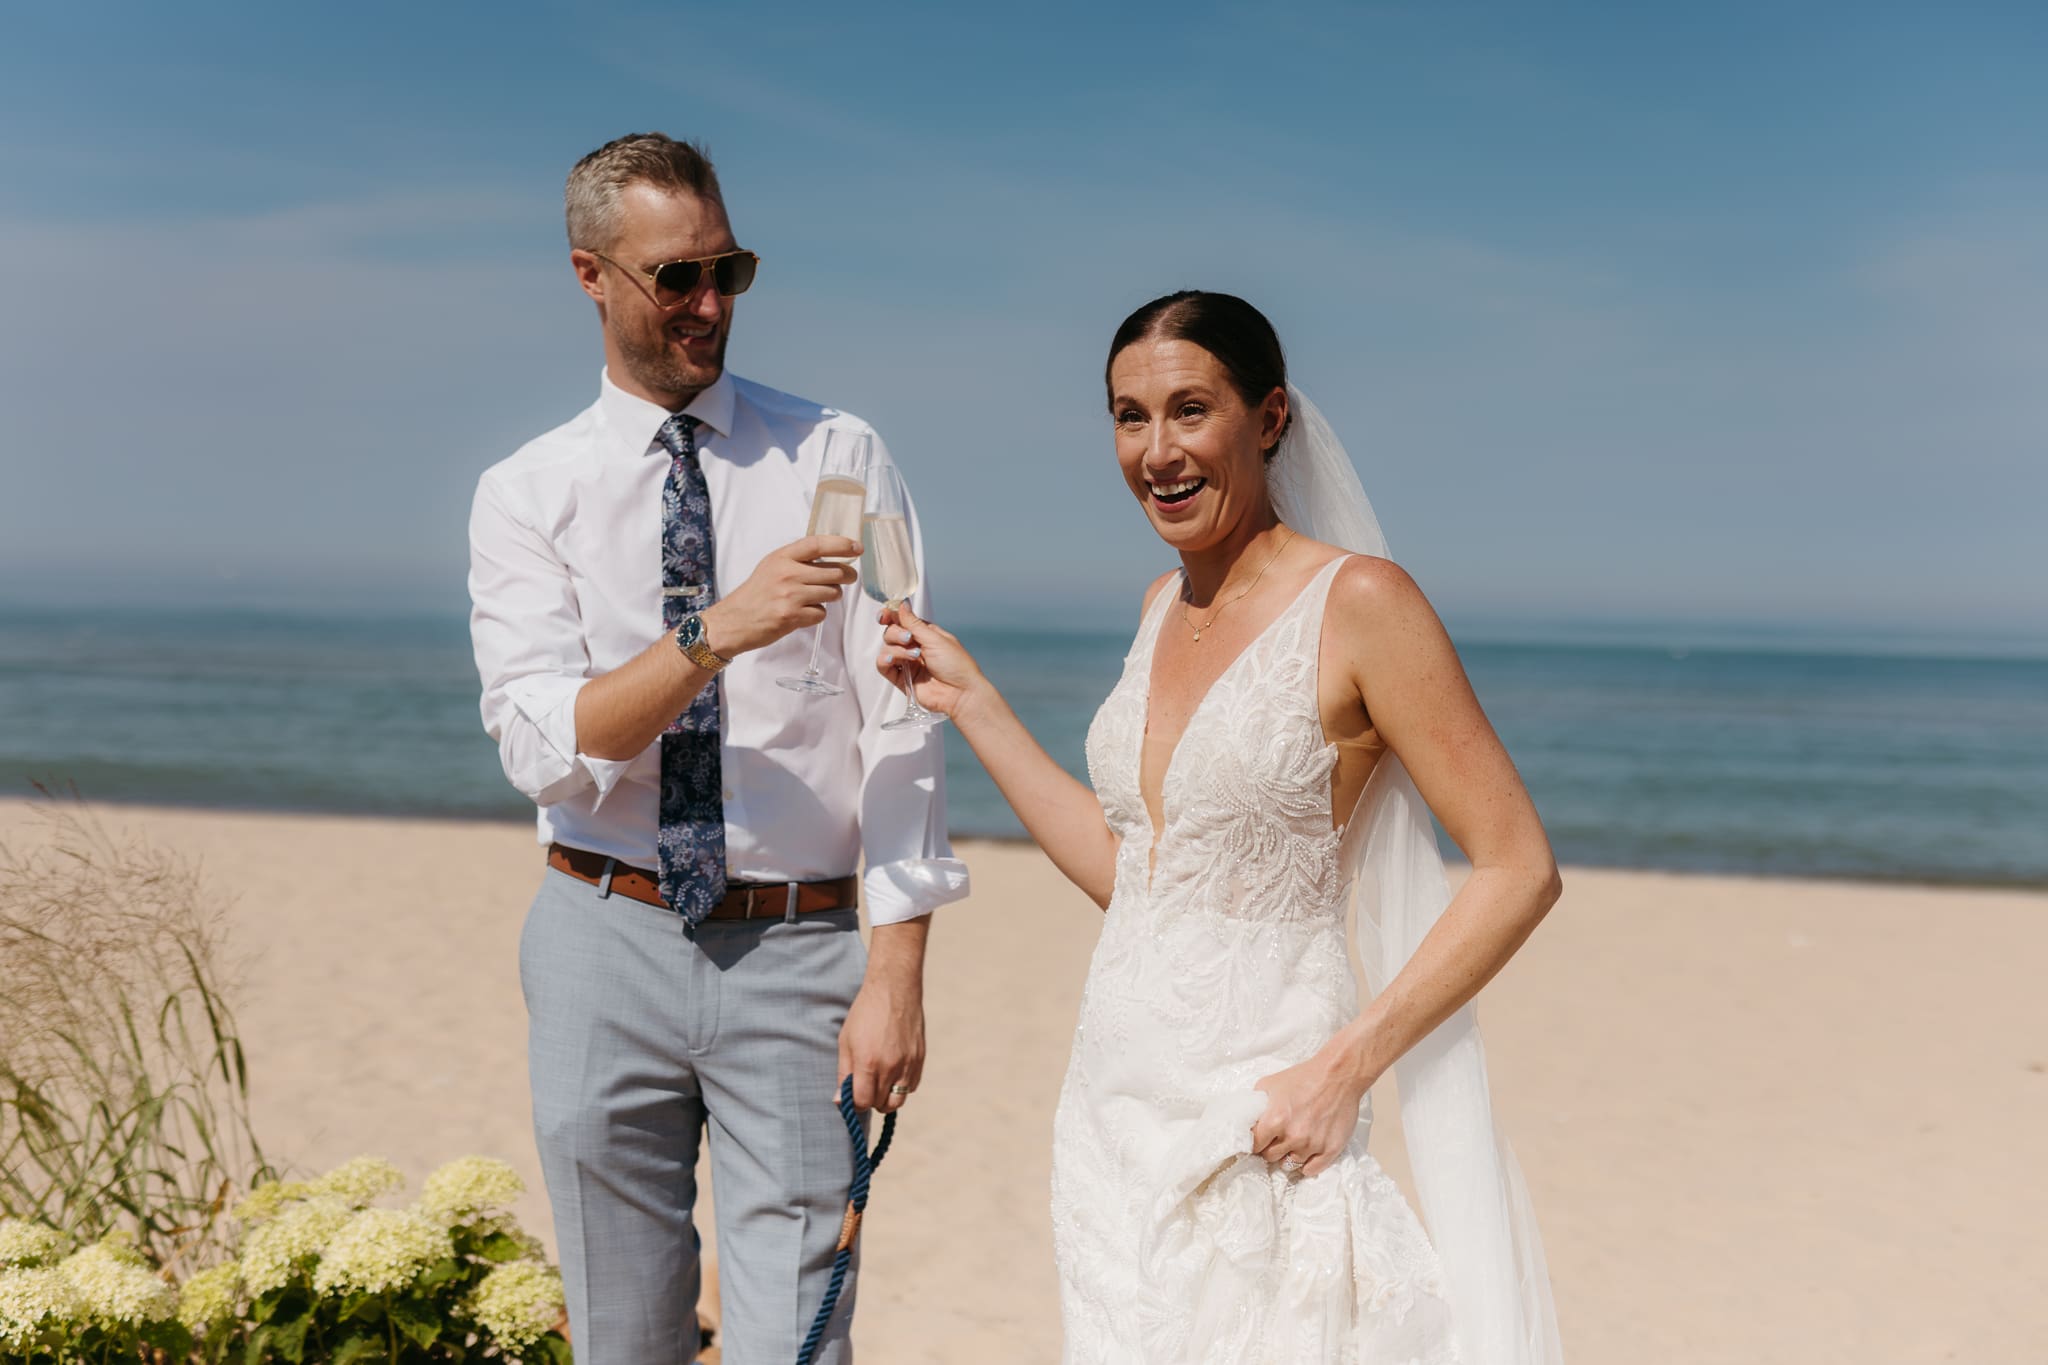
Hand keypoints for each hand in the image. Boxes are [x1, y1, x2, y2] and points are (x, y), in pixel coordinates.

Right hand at [701, 535, 859, 656]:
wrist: (734, 621)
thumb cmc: (756, 594)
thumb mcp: (772, 566)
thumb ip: (797, 559)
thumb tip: (832, 554)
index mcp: (782, 557)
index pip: (818, 544)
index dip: (841, 544)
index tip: (857, 547)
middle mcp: (787, 573)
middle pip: (834, 572)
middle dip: (847, 576)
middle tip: (848, 578)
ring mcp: (790, 596)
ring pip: (832, 593)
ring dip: (831, 596)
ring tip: (816, 597)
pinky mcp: (792, 616)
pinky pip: (821, 613)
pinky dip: (817, 614)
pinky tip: (803, 613)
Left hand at [837, 972, 924, 1113]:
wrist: (894, 989)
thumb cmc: (865, 1014)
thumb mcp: (846, 1041)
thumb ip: (843, 1073)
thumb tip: (839, 1100)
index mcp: (868, 1062)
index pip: (862, 1102)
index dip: (854, 1103)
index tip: (851, 1096)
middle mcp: (891, 1066)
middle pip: (880, 1104)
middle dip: (870, 1100)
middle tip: (864, 1086)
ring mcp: (908, 1064)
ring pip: (898, 1101)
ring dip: (886, 1098)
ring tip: (879, 1082)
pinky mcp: (920, 1059)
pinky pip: (911, 1087)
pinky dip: (901, 1086)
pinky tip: (893, 1071)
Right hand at [875, 602, 988, 718]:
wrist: (961, 693)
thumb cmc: (956, 665)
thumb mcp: (935, 639)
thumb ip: (914, 623)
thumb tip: (902, 603)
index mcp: (925, 634)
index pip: (902, 620)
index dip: (890, 616)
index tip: (883, 616)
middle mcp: (915, 646)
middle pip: (891, 633)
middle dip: (896, 633)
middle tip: (908, 639)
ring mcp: (907, 663)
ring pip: (887, 648)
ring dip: (896, 649)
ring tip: (913, 656)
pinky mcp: (902, 679)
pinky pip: (884, 666)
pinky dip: (884, 660)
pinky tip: (892, 660)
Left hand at [1249, 1048, 1372, 1178]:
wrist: (1337, 1074)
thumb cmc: (1304, 1077)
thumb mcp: (1269, 1083)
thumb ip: (1255, 1105)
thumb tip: (1248, 1121)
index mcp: (1274, 1121)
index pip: (1255, 1146)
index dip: (1256, 1141)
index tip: (1261, 1138)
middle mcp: (1293, 1137)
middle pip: (1271, 1157)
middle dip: (1271, 1148)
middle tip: (1278, 1137)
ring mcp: (1312, 1145)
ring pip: (1290, 1164)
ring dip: (1289, 1154)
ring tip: (1294, 1141)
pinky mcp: (1330, 1149)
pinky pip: (1311, 1170)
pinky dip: (1307, 1164)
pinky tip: (1306, 1152)